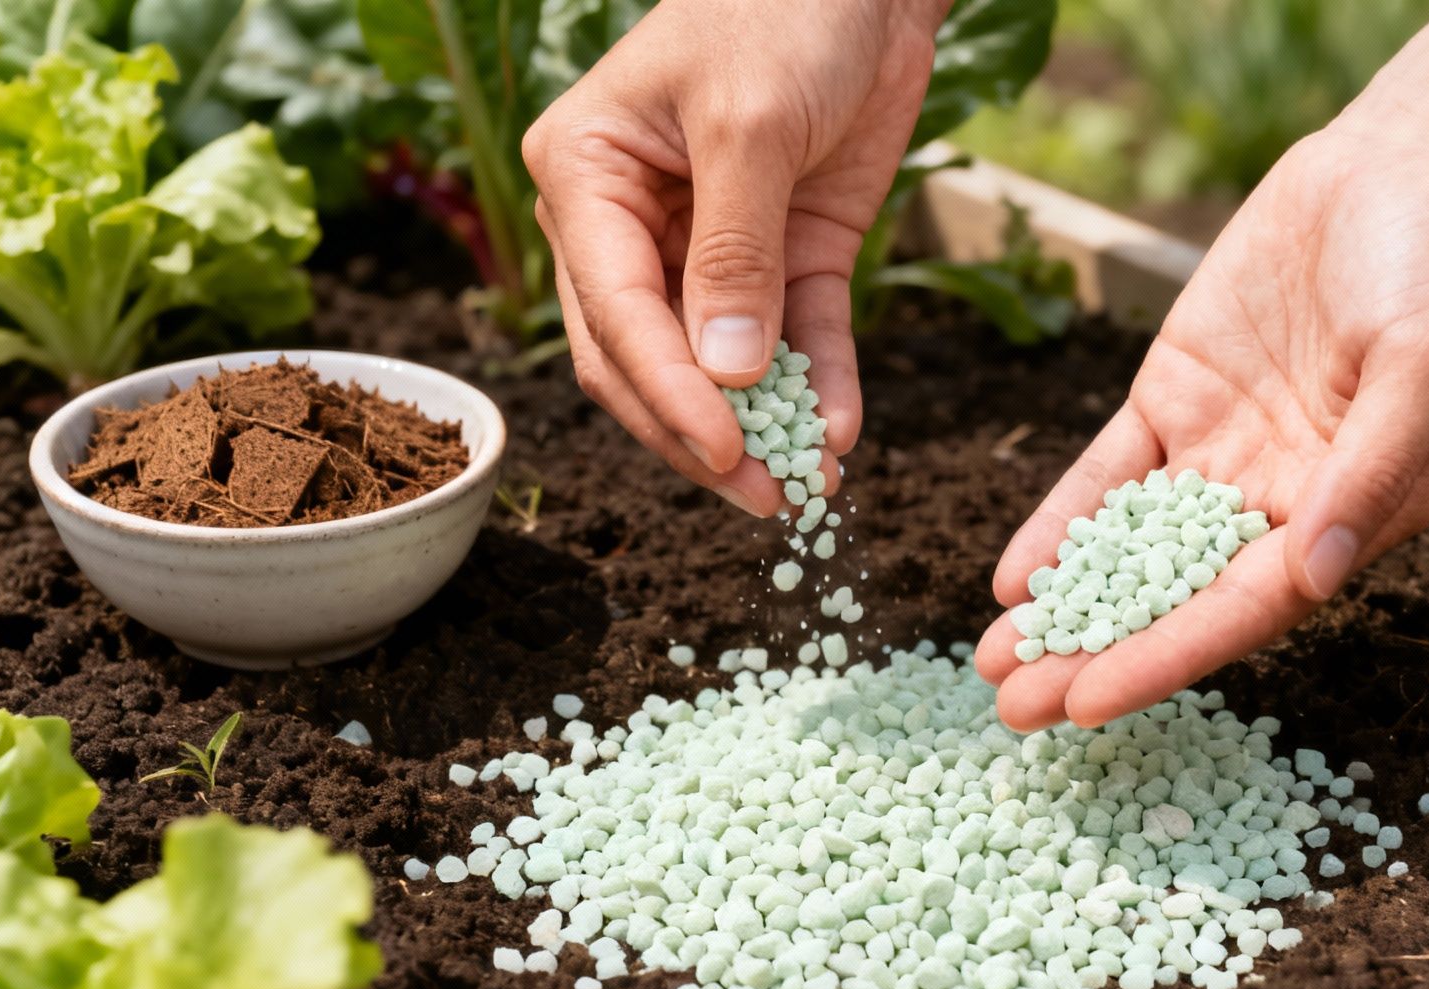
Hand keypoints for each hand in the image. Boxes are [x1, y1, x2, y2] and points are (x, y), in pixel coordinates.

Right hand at [523, 0, 946, 514]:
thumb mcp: (750, 126)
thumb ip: (734, 253)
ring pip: (721, 368)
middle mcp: (632, 224)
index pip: (613, 312)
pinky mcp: (790, 257)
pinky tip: (843, 434)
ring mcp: (712, 250)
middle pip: (648, 361)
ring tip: (809, 489)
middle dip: (703, 437)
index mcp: (585, 178)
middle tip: (763, 500)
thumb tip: (727, 375)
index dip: (666, 393)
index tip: (724, 454)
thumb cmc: (781, 12)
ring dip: (765, 429)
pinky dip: (819, 388)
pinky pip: (800, 340)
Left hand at [975, 121, 1428, 729]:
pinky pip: (1110, 474)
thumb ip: (1369, 471)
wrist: (1404, 164)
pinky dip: (1063, 523)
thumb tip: (1313, 577)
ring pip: (1130, 549)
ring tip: (994, 660)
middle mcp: (1280, 504)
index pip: (1241, 610)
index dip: (1162, 658)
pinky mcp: (1178, 398)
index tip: (1087, 704)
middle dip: (1094, 653)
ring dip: (1067, 605)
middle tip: (1012, 707)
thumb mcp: (1424, 364)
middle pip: (1173, 598)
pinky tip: (1013, 573)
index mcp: (1349, 518)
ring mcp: (1223, 454)